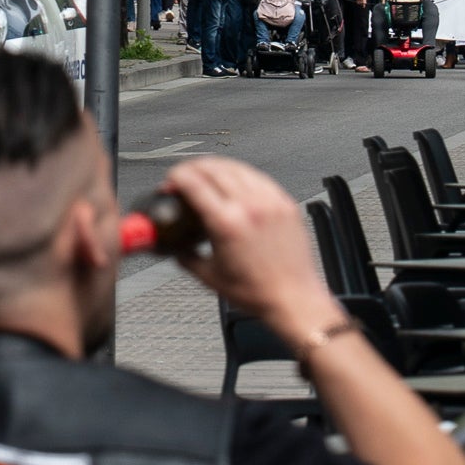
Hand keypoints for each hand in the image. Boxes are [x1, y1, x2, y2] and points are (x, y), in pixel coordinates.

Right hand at [159, 158, 338, 333]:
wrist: (294, 297)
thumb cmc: (259, 292)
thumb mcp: (211, 277)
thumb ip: (187, 259)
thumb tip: (177, 249)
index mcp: (227, 223)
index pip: (194, 182)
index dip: (176, 176)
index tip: (171, 181)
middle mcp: (250, 206)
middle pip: (214, 168)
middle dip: (193, 168)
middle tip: (184, 177)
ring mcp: (270, 202)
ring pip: (238, 167)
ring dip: (217, 167)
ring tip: (207, 175)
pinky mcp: (285, 203)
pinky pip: (259, 177)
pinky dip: (242, 175)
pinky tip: (236, 183)